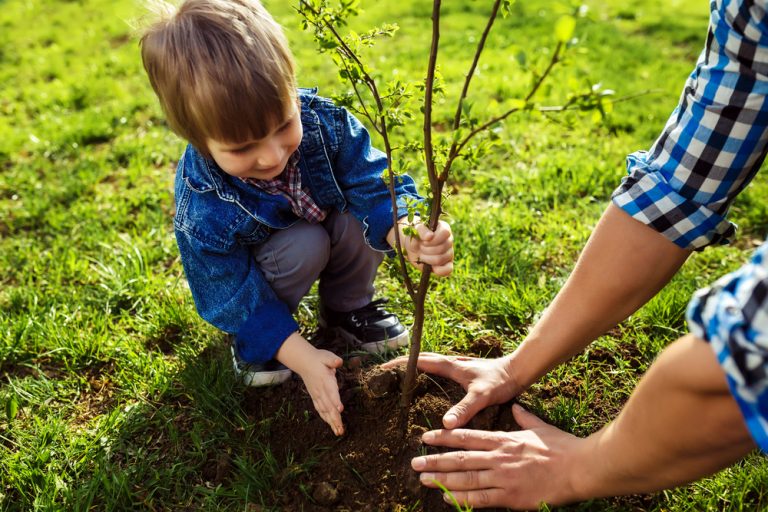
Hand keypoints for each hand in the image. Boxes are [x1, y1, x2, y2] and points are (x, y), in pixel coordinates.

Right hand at [295, 349, 344, 435]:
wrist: (304, 362)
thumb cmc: (318, 359)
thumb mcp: (326, 356)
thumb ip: (332, 360)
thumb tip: (338, 362)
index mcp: (325, 380)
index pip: (331, 392)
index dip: (335, 401)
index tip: (340, 410)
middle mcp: (320, 390)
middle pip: (328, 406)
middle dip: (335, 418)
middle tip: (341, 429)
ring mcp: (317, 395)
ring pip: (325, 411)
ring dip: (332, 422)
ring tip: (338, 432)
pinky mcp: (315, 398)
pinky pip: (320, 410)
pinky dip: (326, 418)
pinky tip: (331, 425)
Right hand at [381, 352, 521, 427]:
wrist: (518, 372)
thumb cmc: (500, 381)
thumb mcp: (482, 397)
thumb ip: (464, 409)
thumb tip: (445, 424)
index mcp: (451, 366)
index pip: (419, 361)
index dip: (401, 364)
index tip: (384, 368)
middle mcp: (451, 363)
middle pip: (421, 359)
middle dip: (403, 363)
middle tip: (386, 372)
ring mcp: (457, 366)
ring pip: (429, 363)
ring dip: (414, 366)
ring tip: (400, 377)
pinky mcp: (462, 372)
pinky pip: (438, 370)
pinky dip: (426, 372)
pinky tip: (426, 384)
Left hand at [387, 220, 453, 275]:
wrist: (412, 248)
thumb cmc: (415, 237)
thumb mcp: (414, 230)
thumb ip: (420, 230)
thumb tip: (429, 236)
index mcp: (443, 228)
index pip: (445, 233)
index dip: (433, 239)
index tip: (423, 241)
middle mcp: (449, 240)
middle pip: (441, 248)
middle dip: (426, 250)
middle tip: (420, 248)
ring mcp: (449, 253)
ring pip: (440, 259)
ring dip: (427, 259)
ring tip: (421, 255)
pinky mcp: (447, 264)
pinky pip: (448, 270)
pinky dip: (437, 270)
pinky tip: (429, 266)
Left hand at [411, 404, 584, 509]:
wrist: (578, 467)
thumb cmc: (561, 447)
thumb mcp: (538, 427)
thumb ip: (523, 418)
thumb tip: (516, 407)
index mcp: (503, 439)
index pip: (466, 437)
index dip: (444, 438)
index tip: (427, 437)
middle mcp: (498, 457)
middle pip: (459, 458)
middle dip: (435, 460)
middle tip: (415, 461)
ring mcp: (503, 477)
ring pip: (465, 479)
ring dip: (441, 480)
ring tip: (423, 479)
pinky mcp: (510, 496)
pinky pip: (480, 499)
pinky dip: (462, 499)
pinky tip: (446, 499)